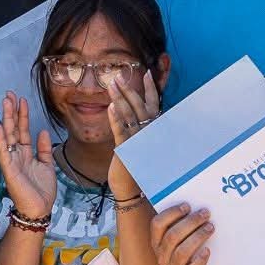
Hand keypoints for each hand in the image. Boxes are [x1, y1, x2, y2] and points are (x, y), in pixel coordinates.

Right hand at [0, 91, 54, 220]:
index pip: (23, 130)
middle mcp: (16, 155)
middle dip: (11, 111)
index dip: (22, 115)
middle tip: (9, 94)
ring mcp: (11, 161)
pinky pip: (3, 151)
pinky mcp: (9, 170)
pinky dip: (0, 139)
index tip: (22, 99)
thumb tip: (42, 131)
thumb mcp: (47, 165)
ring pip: (7, 136)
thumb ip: (43, 149)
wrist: (39, 210)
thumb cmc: (42, 191)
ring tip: (5, 102)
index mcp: (26, 153)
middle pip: (13, 129)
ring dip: (6, 119)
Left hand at [105, 69, 161, 198]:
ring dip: (120, 98)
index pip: (152, 105)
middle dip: (129, 89)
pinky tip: (111, 107)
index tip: (146, 73)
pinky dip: (116, 118)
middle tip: (118, 75)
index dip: (150, 89)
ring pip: (129, 115)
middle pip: (140, 106)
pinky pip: (121, 131)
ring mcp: (138, 141)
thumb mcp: (139, 145)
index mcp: (152, 131)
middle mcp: (149, 134)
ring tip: (111, 84)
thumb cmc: (136, 168)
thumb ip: (140, 130)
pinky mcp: (127, 150)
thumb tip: (136, 115)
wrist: (133, 190)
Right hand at [151, 204, 220, 264]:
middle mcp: (162, 256)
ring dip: (197, 236)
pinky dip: (200, 259)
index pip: (157, 224)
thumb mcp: (184, 239)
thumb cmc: (193, 254)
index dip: (171, 213)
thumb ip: (185, 225)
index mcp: (158, 243)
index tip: (187, 206)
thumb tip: (197, 206)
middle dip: (190, 222)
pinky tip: (207, 250)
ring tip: (210, 228)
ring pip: (182, 251)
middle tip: (205, 214)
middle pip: (172, 236)